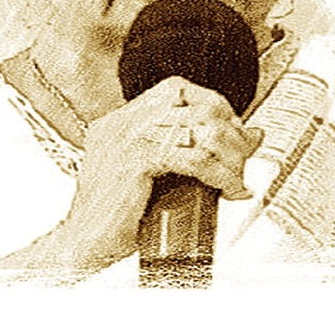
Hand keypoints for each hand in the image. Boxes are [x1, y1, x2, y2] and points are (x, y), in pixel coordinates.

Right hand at [0, 76, 262, 273]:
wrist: (83, 245)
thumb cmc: (119, 218)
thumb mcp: (156, 176)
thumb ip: (191, 153)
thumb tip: (251, 135)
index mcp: (121, 120)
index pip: (178, 89)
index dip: (215, 107)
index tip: (234, 135)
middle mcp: (122, 122)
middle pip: (196, 105)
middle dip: (232, 132)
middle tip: (245, 159)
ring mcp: (127, 137)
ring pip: (201, 129)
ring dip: (231, 154)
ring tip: (237, 178)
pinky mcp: (136, 160)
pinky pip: (195, 158)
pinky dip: (222, 174)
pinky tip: (229, 189)